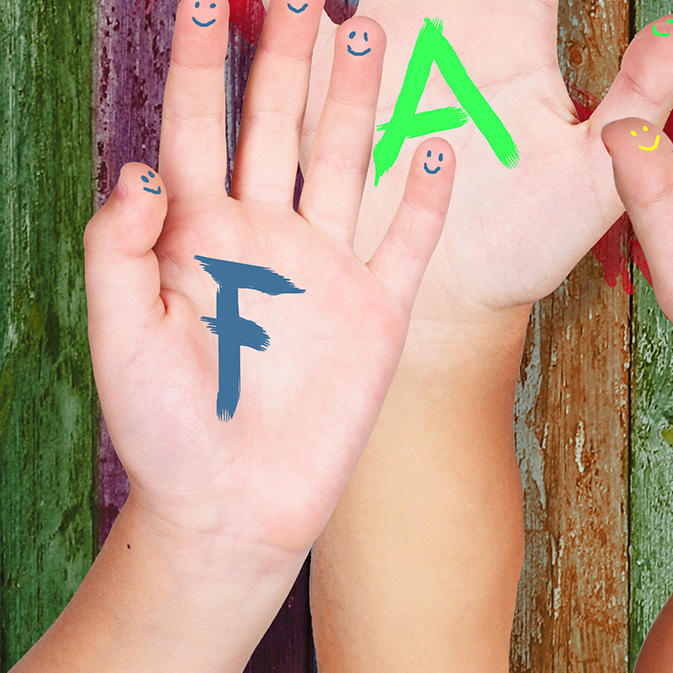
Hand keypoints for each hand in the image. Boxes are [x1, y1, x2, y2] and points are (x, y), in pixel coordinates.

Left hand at [87, 3, 451, 561]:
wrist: (233, 506)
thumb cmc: (163, 431)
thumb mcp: (118, 337)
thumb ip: (120, 250)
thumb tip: (139, 169)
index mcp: (195, 236)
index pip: (198, 128)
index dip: (202, 63)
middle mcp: (263, 237)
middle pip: (276, 125)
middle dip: (286, 56)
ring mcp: (325, 270)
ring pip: (344, 161)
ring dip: (355, 99)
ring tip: (366, 34)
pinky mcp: (377, 311)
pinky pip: (406, 240)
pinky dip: (424, 196)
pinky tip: (436, 148)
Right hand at [302, 1, 672, 326]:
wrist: (452, 299)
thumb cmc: (532, 240)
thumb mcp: (595, 168)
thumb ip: (643, 96)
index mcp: (510, 37)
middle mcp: (442, 31)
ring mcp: (377, 55)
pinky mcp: (324, 90)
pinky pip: (304, 35)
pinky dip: (295, 11)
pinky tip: (295, 0)